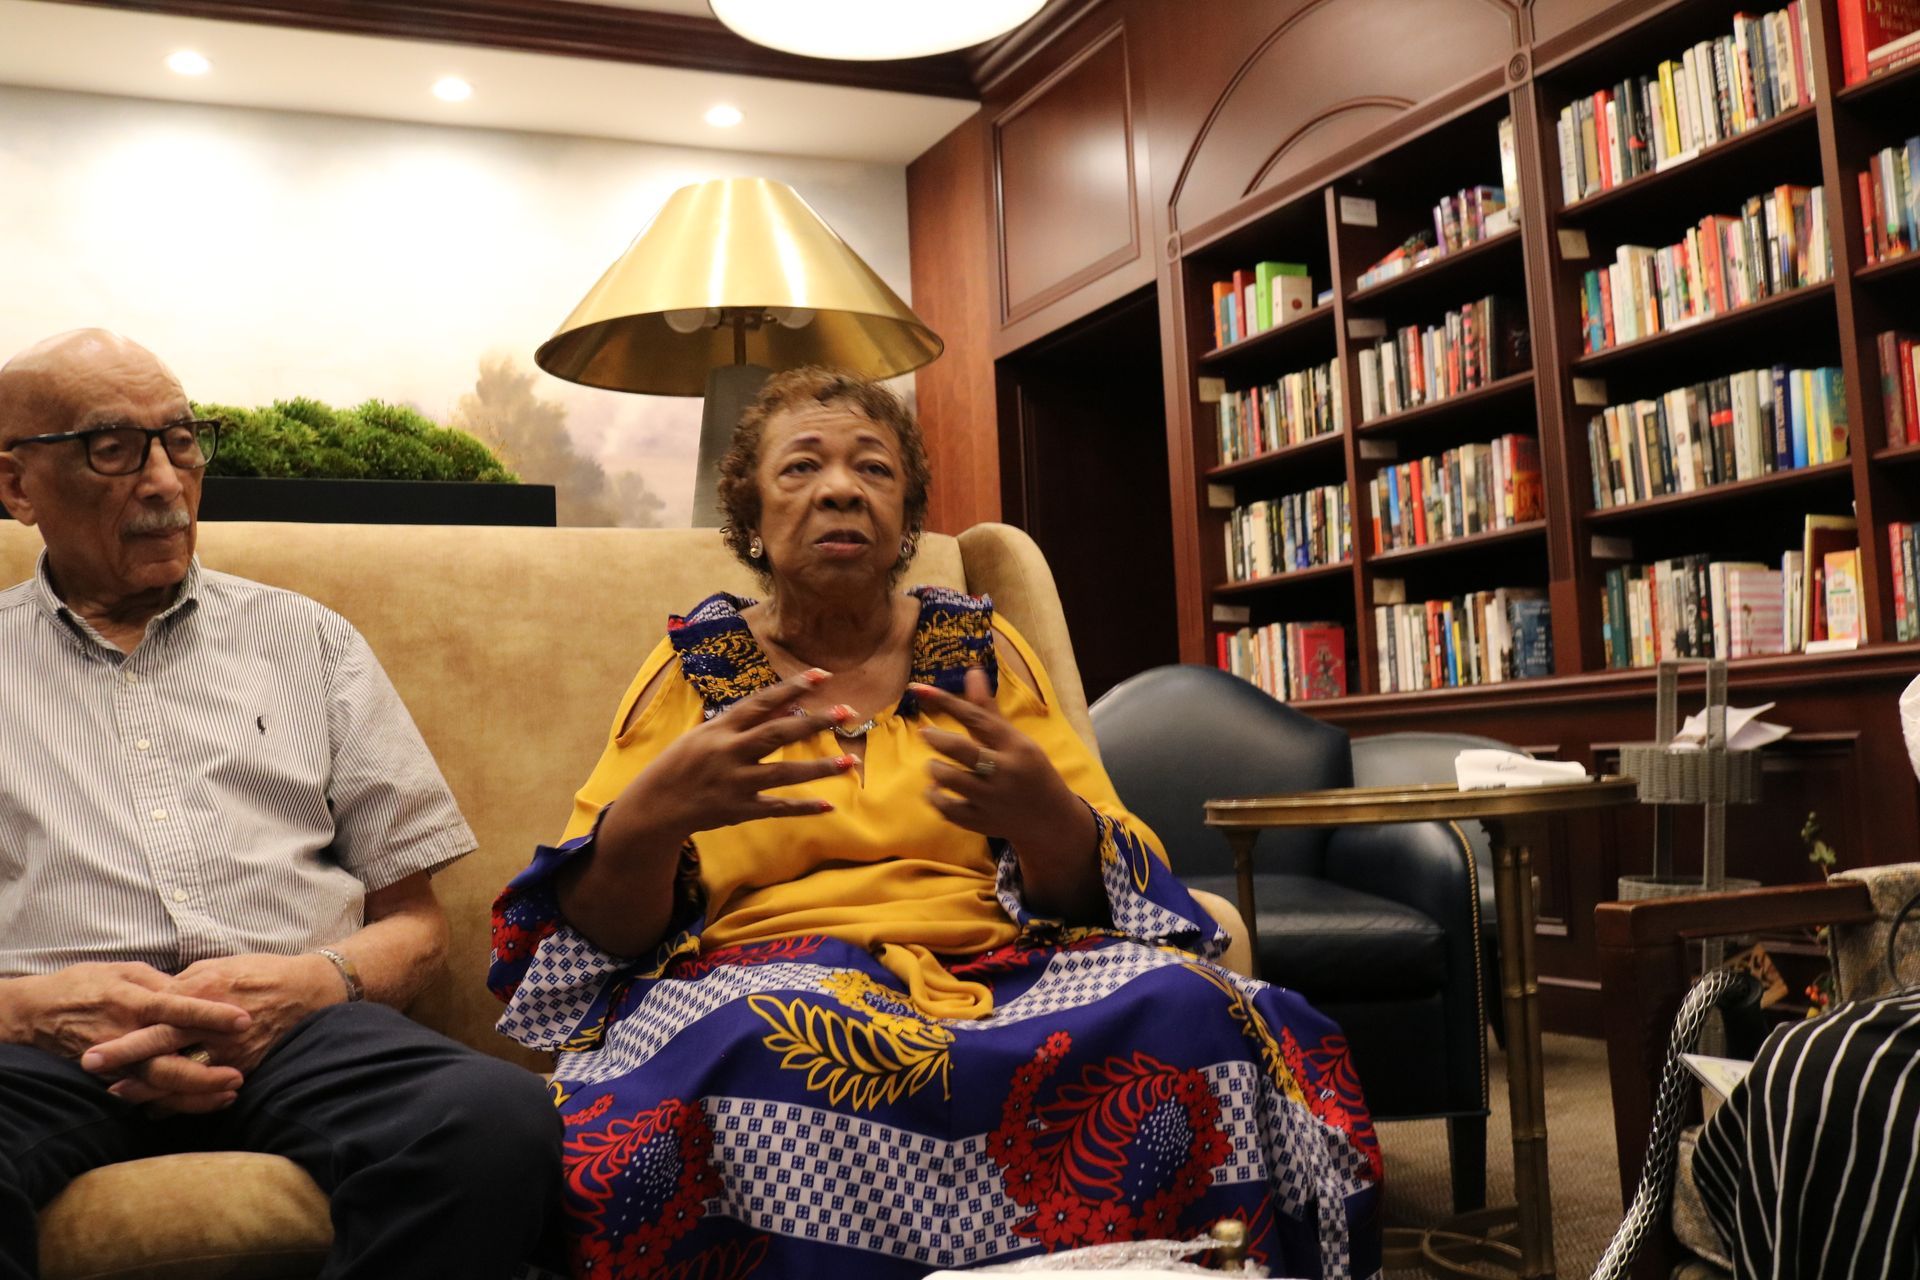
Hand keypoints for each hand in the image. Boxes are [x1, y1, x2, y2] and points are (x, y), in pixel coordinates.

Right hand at [0, 961, 251, 1114]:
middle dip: (206, 1073)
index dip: (212, 1015)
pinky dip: (172, 1102)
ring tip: (229, 1094)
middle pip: (169, 1061)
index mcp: (133, 1001)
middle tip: (239, 1076)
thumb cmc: (84, 984)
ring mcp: (114, 1062)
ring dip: (194, 1094)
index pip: (178, 1009)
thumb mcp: (125, 972)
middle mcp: (125, 1035)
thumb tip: (198, 991)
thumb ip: (163, 983)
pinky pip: (143, 1096)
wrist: (33, 1012)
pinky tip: (200, 1102)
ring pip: (158, 1086)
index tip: (244, 1020)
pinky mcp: (106, 1077)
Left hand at [81, 952, 340, 1104]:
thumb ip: (183, 985)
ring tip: (119, 1094)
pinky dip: (180, 1099)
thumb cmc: (260, 972)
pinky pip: (206, 1088)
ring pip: (181, 1074)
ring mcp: (229, 1048)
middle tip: (90, 1065)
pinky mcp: (244, 1065)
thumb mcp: (218, 967)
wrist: (308, 991)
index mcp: (204, 993)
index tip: (93, 1043)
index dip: (124, 1032)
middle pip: (161, 1046)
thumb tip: (154, 998)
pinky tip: (157, 1105)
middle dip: (124, 1057)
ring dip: (147, 1087)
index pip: (155, 1015)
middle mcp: (213, 1024)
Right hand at [612, 667, 856, 842]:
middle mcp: (729, 753)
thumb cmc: (682, 763)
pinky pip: (778, 808)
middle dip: (815, 722)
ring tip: (849, 762)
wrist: (655, 806)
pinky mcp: (740, 809)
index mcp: (720, 729)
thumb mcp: (705, 735)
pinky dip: (803, 807)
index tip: (822, 674)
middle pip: (779, 733)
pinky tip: (828, 804)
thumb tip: (786, 703)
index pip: (762, 702)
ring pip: (784, 772)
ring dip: (819, 767)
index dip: (793, 687)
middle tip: (847, 713)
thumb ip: (744, 722)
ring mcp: (735, 783)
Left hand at [914, 669, 1093, 854]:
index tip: (917, 688)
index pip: (976, 717)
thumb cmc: (1028, 770)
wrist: (1050, 819)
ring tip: (937, 766)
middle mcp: (1005, 771)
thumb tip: (971, 672)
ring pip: (947, 778)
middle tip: (926, 733)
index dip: (945, 701)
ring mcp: (992, 799)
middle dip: (936, 738)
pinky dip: (934, 795)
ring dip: (935, 768)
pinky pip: (944, 807)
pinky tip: (939, 789)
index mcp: (1016, 746)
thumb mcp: (1015, 739)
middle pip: (960, 749)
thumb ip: (988, 710)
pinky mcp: (980, 821)